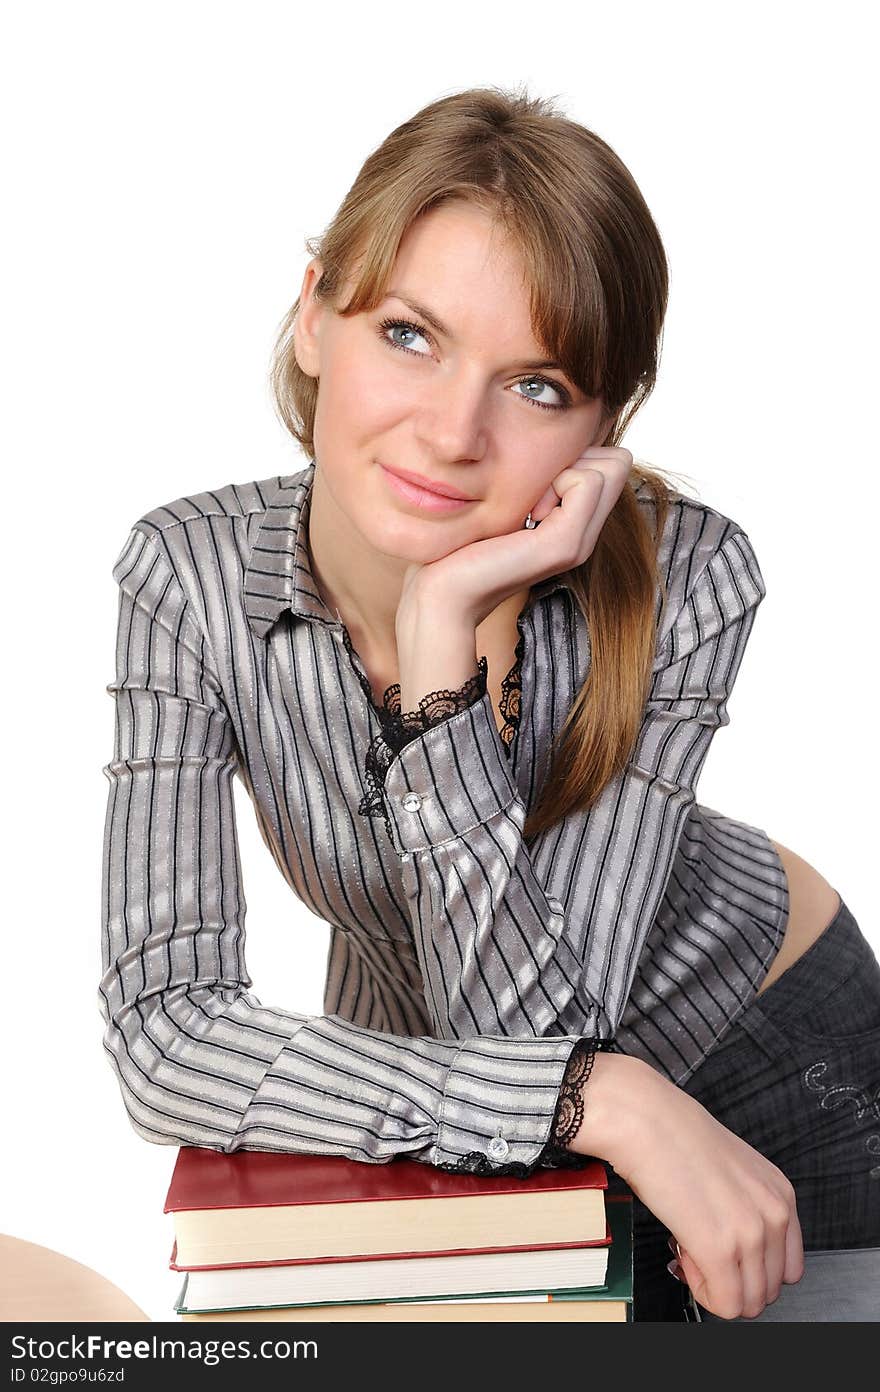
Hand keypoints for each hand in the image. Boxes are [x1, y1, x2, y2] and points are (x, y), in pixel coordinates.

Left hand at [398, 446, 632, 628]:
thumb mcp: (507, 503)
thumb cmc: (461, 546)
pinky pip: (586, 481)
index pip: (611, 462)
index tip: (535, 486)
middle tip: (535, 493)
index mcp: (572, 526)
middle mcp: (584, 536)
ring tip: (529, 507)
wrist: (444, 593)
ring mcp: (579, 542)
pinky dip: (556, 481)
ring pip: (609, 466)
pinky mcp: (564, 544)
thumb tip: (548, 446)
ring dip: (564, 471)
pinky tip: (527, 514)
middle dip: (577, 459)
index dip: (576, 458)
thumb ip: (533, 482)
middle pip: (618, 461)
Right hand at [570, 1053, 804, 1320]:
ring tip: (688, 1246)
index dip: (750, 1269)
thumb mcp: (732, 1173)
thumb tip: (737, 1255)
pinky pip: (726, 1305)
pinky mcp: (719, 1249)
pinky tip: (683, 1254)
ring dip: (715, 1286)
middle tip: (699, 1250)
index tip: (724, 1255)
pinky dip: (702, 1292)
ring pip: (749, 1303)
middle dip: (731, 1280)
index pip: (787, 1269)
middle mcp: (774, 1214)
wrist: (643, 1119)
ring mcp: (750, 1234)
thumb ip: (746, 1211)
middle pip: (768, 1290)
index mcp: (780, 1194)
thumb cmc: (675, 1137)